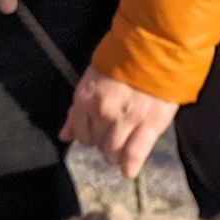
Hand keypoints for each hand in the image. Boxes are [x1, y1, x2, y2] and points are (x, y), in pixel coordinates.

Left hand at [61, 68, 178, 179]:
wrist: (155, 48)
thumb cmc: (122, 61)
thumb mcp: (92, 79)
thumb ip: (77, 110)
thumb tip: (64, 136)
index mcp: (86, 98)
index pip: (81, 133)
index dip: (90, 134)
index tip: (99, 130)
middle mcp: (103, 111)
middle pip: (97, 144)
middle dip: (104, 142)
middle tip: (115, 132)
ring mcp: (126, 119)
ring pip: (113, 153)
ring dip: (116, 154)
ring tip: (125, 145)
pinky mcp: (149, 124)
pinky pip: (134, 154)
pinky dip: (130, 166)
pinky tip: (129, 171)